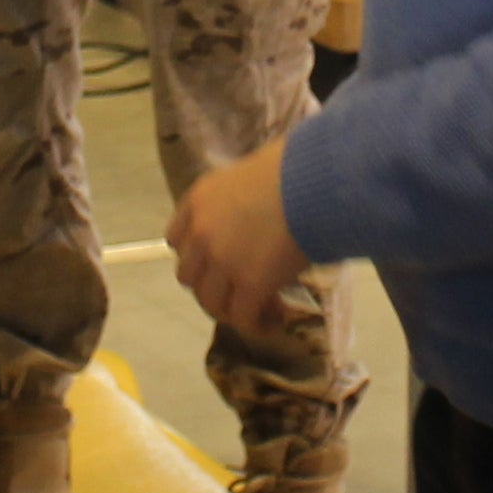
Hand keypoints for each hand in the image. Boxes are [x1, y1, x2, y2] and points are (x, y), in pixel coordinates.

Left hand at [163, 144, 305, 333]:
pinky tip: (273, 322)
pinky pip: (242, 317)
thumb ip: (241, 200)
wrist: (316, 180)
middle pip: (188, 275)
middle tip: (237, 289)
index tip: (214, 262)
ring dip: (230, 310)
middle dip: (210, 285)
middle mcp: (201, 232)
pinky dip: (256, 324)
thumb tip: (259, 217)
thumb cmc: (296, 167)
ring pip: (210, 302)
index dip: (195, 256)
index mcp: (199, 200)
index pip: (176, 239)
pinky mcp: (249, 283)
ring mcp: (221, 260)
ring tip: (257, 312)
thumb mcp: (252, 175)